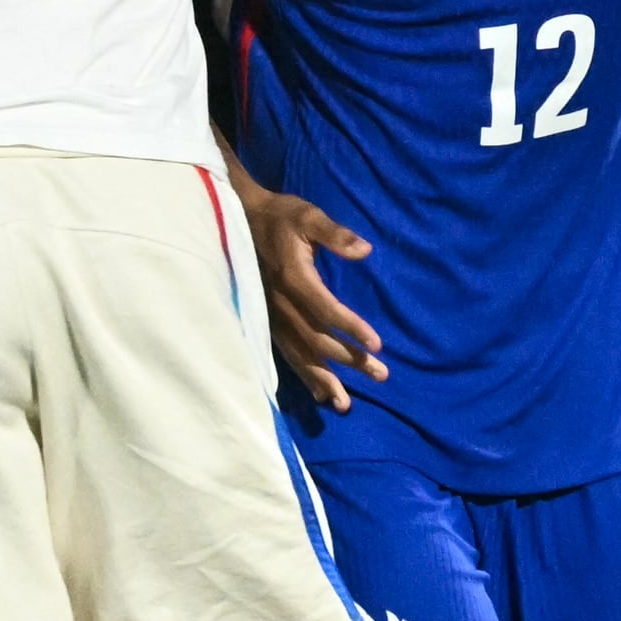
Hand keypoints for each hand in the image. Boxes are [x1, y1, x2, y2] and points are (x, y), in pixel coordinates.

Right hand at [240, 178, 384, 411]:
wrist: (239, 220)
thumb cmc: (280, 217)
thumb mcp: (307, 216)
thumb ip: (335, 234)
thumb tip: (364, 249)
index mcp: (294, 278)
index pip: (326, 309)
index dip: (351, 327)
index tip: (377, 344)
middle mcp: (281, 304)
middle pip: (318, 339)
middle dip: (349, 360)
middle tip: (381, 374)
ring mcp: (272, 317)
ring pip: (300, 354)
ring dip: (324, 379)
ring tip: (346, 404)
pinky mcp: (268, 322)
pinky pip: (287, 354)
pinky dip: (304, 375)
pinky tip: (320, 392)